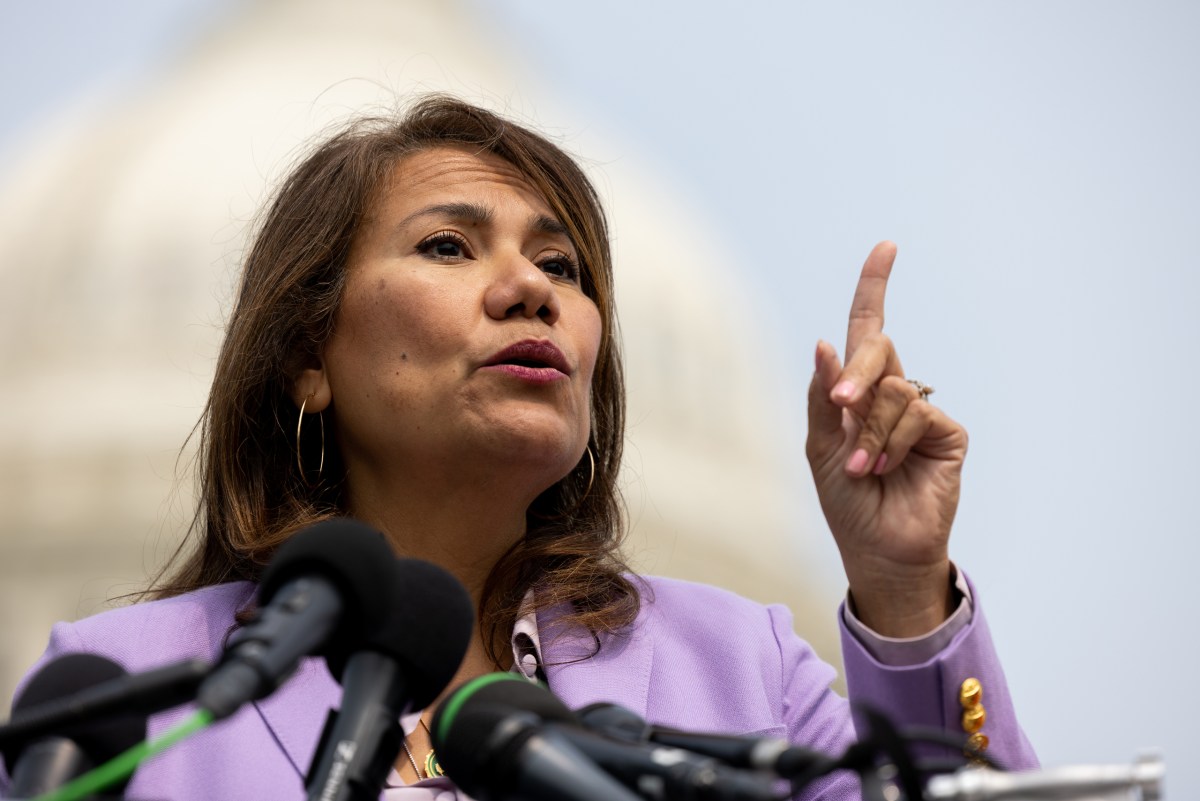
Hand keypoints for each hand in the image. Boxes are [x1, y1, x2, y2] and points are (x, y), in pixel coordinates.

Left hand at [805, 242, 967, 636]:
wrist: (877, 549)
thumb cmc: (845, 502)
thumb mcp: (818, 446)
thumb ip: (823, 396)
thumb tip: (825, 343)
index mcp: (858, 392)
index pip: (869, 331)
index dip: (875, 288)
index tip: (886, 247)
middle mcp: (892, 395)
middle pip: (879, 350)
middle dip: (859, 372)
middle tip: (842, 403)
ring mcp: (922, 413)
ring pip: (895, 389)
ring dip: (869, 431)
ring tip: (860, 468)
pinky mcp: (947, 433)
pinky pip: (917, 414)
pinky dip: (892, 442)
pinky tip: (884, 469)